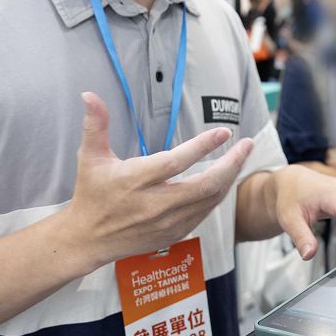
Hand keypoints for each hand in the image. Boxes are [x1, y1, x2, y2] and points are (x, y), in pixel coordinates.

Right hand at [61, 92, 252, 266]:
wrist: (88, 240)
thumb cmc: (91, 194)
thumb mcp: (90, 157)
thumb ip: (95, 125)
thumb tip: (90, 95)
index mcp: (135, 182)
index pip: (176, 162)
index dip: (203, 146)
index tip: (224, 132)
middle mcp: (154, 205)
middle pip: (204, 185)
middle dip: (231, 164)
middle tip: (247, 144)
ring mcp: (166, 223)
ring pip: (209, 200)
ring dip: (229, 178)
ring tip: (241, 156)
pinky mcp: (173, 234)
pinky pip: (204, 213)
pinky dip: (217, 195)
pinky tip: (225, 178)